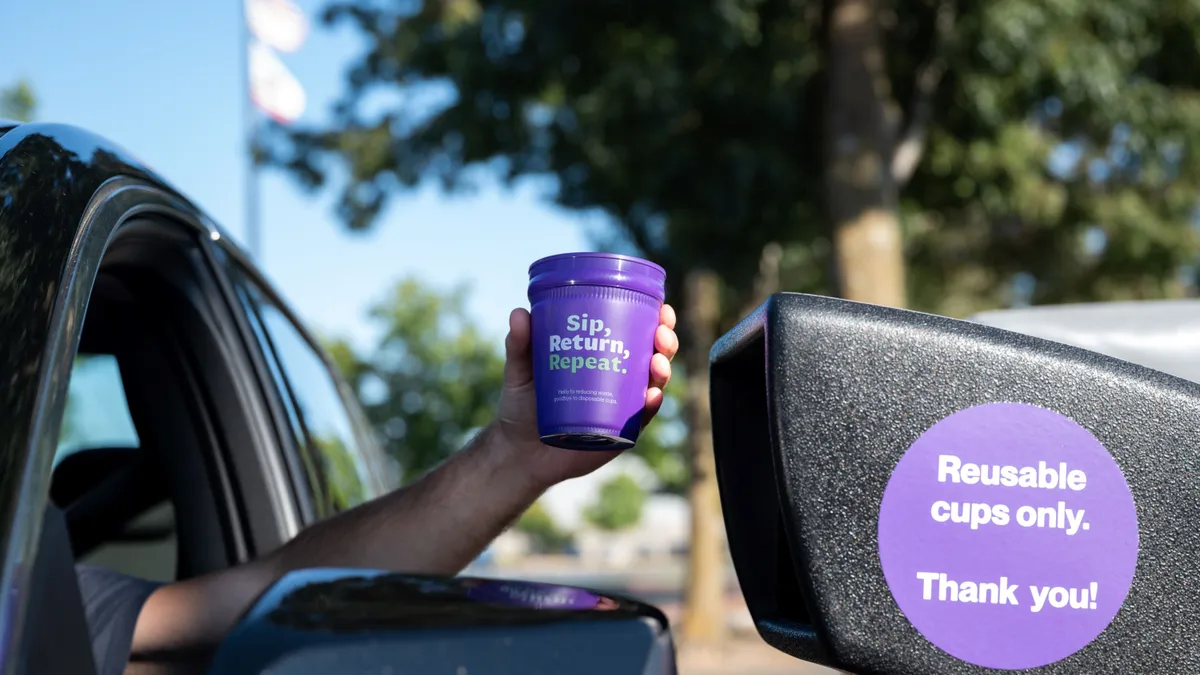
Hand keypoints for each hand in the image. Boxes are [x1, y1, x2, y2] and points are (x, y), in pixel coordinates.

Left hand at [494, 303, 678, 487]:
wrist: (518, 452)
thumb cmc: (521, 405)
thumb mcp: (520, 371)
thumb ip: (520, 344)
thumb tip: (519, 313)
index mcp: (602, 356)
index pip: (636, 331)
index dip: (654, 318)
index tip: (661, 308)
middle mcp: (618, 379)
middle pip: (654, 355)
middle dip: (665, 340)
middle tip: (661, 332)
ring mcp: (622, 407)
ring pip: (654, 384)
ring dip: (663, 370)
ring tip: (657, 362)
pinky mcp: (620, 434)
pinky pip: (642, 419)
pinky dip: (651, 406)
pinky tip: (651, 396)